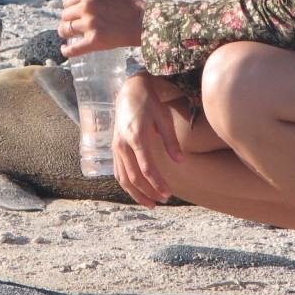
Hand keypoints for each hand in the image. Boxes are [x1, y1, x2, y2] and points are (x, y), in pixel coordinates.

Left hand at [59, 0, 144, 57]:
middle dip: (67, 22)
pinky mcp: (94, 40)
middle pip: (64, 17)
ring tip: (70, 38)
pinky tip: (65, 51)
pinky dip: (67, 51)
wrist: (145, 22)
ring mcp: (89, 24)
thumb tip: (80, 6)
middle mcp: (86, 6)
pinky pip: (73, 48)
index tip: (72, 16)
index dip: (69, 11)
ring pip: (65, 30)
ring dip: (66, 34)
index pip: (66, 3)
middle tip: (72, 28)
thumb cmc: (131, 9)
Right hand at [112, 72, 184, 207]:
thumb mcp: (164, 118)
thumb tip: (180, 161)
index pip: (146, 168)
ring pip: (123, 178)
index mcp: (136, 136)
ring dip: (136, 193)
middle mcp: (123, 144)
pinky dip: (127, 185)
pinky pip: (118, 171)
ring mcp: (116, 147)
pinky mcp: (114, 148)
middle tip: (163, 201)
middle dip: (148, 192)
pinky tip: (137, 191)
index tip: (168, 193)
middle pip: (134, 177)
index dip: (157, 183)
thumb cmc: (150, 103)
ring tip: (150, 203)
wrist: (130, 91)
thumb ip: (171, 141)